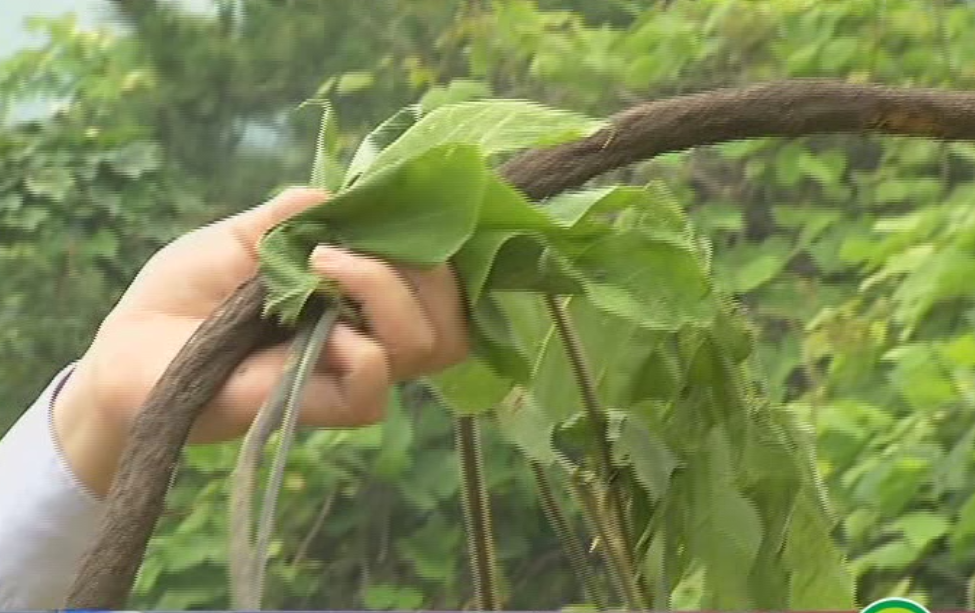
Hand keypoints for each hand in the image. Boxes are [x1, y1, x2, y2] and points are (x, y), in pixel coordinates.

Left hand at [53, 188, 469, 495]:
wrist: (131, 348)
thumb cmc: (187, 291)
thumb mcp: (244, 233)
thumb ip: (297, 213)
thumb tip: (346, 196)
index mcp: (360, 295)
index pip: (440, 283)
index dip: (439, 249)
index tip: (401, 210)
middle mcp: (368, 334)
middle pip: (451, 318)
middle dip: (425, 270)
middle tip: (357, 244)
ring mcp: (348, 373)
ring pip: (428, 346)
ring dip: (389, 294)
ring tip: (325, 263)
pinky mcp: (320, 407)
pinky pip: (375, 389)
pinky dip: (363, 351)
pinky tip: (322, 326)